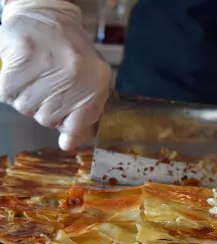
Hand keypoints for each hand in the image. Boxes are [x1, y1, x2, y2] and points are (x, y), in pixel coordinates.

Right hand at [0, 0, 111, 149]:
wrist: (48, 15)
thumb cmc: (68, 52)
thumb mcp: (87, 83)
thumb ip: (82, 114)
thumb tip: (67, 145)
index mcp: (97, 83)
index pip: (77, 125)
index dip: (66, 128)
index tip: (63, 124)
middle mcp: (77, 74)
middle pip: (47, 119)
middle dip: (43, 108)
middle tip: (45, 87)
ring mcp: (51, 63)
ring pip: (26, 107)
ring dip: (25, 97)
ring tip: (33, 78)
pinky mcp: (24, 52)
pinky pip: (7, 91)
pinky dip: (9, 87)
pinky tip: (19, 73)